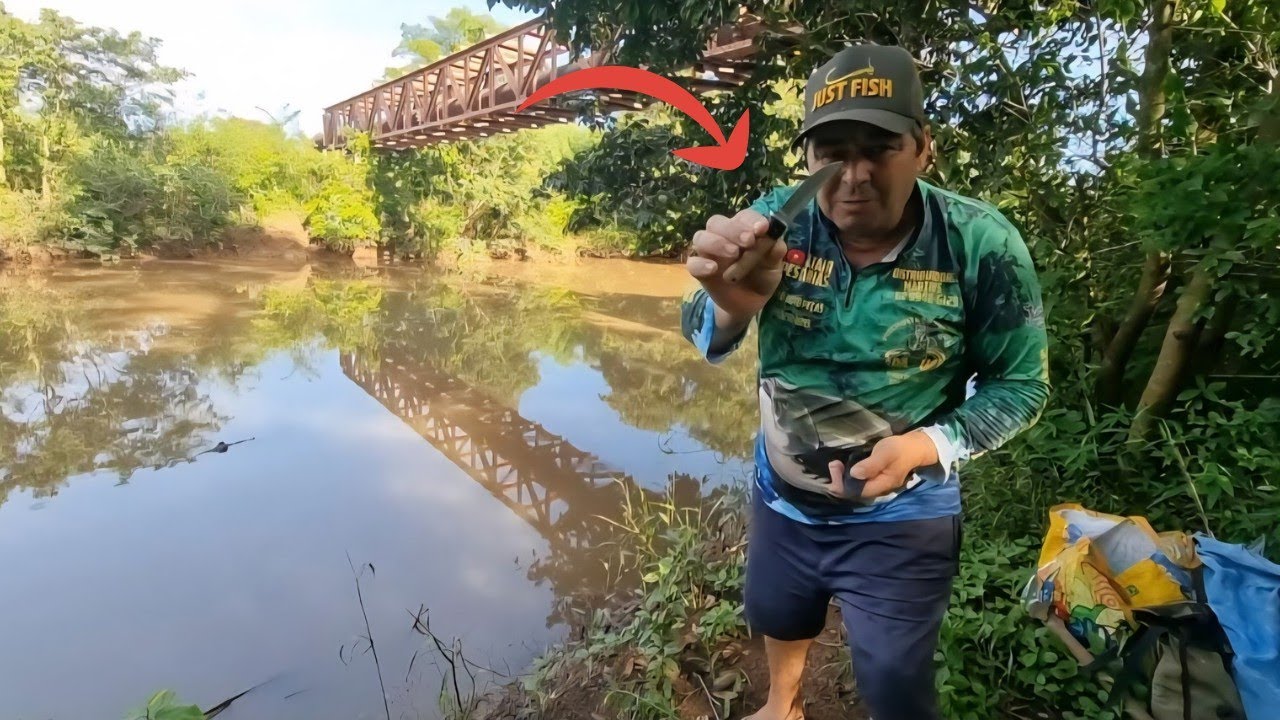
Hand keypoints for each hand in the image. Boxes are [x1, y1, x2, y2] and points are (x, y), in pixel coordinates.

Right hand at [685, 208, 784, 322]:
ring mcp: (708, 253)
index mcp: (742, 230)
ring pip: (700, 237)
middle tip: (748, 241)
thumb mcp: (774, 267)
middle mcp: (722, 237)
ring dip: (716, 242)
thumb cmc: (761, 277)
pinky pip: (692, 263)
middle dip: (733, 229)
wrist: (750, 303)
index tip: (762, 228)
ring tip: (734, 253)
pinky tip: (714, 269)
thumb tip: (776, 242)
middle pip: (716, 222)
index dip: (751, 220)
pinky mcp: (700, 271)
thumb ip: (774, 254)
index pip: (743, 217)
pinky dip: (701, 264)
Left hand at [824, 431, 939, 500]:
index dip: (841, 483)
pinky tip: (843, 466)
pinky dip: (848, 476)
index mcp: (881, 486)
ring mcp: (876, 485)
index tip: (835, 467)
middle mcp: (877, 489)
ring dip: (842, 478)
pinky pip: (858, 482)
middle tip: (834, 464)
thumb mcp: (886, 454)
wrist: (914, 447)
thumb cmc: (900, 449)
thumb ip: (871, 465)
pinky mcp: (875, 478)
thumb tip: (854, 474)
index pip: (855, 492)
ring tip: (835, 465)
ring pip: (854, 488)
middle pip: (853, 492)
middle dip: (839, 481)